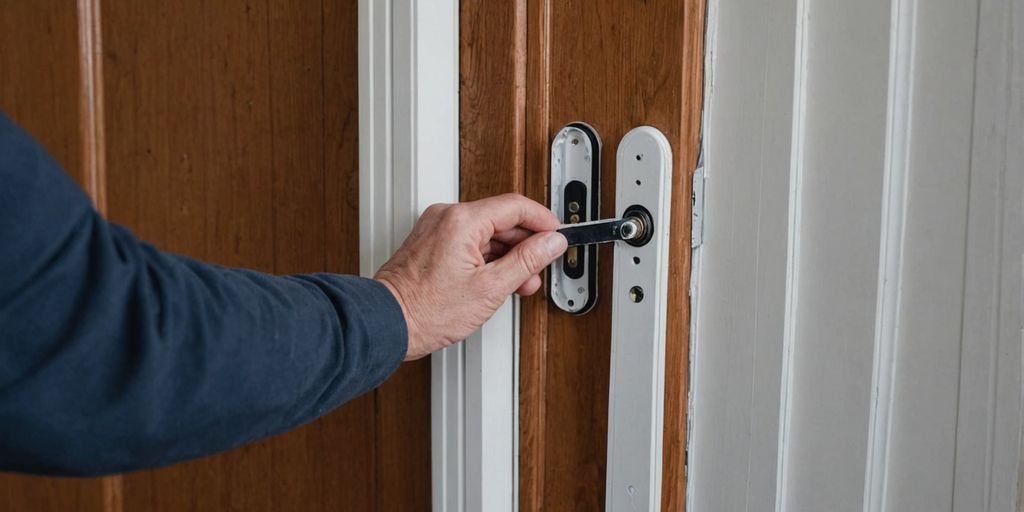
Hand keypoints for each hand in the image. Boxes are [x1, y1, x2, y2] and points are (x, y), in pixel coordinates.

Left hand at [374, 193, 566, 360]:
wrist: (387, 323)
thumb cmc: (427, 310)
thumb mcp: (490, 288)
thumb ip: (526, 261)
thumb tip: (551, 242)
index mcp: (462, 221)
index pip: (516, 206)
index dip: (543, 221)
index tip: (557, 236)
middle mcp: (446, 217)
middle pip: (501, 219)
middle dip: (524, 245)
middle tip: (538, 268)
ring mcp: (435, 229)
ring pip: (485, 233)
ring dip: (506, 255)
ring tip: (517, 283)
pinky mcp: (430, 243)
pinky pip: (467, 242)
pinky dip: (486, 258)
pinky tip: (495, 281)